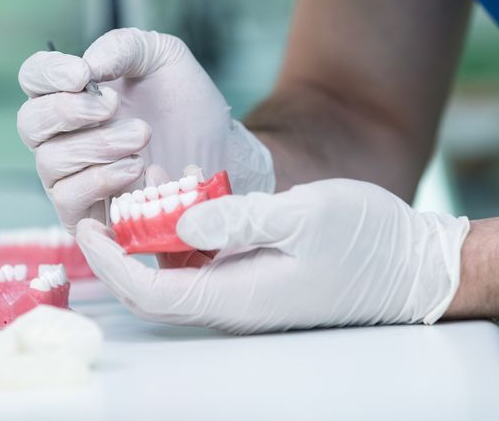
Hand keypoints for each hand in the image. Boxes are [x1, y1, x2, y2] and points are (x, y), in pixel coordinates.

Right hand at [17, 28, 273, 229]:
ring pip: (50, 161)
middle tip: (115, 105)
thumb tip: (88, 63)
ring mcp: (70, 175)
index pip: (33, 77)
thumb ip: (123, 47)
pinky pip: (68, 200)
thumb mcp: (162, 57)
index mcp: (72, 91)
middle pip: (30, 122)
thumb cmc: (185, 103)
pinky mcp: (86, 212)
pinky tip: (136, 168)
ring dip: (97, 145)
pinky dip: (100, 180)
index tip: (82, 74)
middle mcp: (61, 134)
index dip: (48, 73)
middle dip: (70, 111)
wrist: (220, 149)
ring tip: (141, 136)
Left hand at [75, 178, 469, 333]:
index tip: (86, 226)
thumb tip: (180, 216)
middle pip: (156, 292)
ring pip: (178, 277)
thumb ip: (238, 217)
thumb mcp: (303, 216)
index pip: (152, 293)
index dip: (111, 264)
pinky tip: (180, 202)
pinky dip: (181, 239)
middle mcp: (236, 304)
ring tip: (134, 194)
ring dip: (149, 243)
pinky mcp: (259, 280)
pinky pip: (205, 267)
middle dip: (118, 255)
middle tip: (98, 208)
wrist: (412, 266)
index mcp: (239, 297)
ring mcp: (248, 294)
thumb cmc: (365, 240)